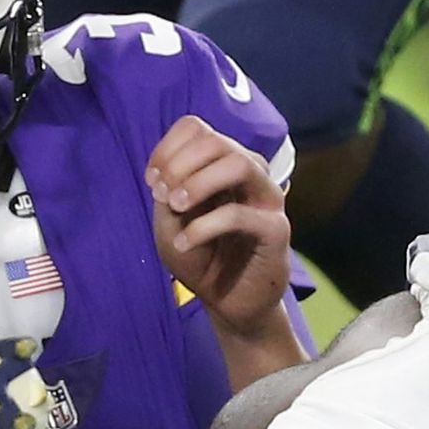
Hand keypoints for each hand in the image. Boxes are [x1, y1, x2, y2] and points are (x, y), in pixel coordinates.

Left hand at [146, 116, 293, 334]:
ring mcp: (266, 197)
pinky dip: (204, 226)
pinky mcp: (275, 229)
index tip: (152, 181)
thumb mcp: (171, 221)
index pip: (197, 128)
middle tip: (162, 195)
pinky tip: (184, 242)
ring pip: (238, 163)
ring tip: (176, 206)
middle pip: (215, 140)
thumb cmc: (201, 255)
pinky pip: (240, 215)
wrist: (228, 301)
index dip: (167, 148)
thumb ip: (168, 192)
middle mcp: (249, 172)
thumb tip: (167, 173)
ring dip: (198, 182)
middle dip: (179, 164)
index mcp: (222, 163)